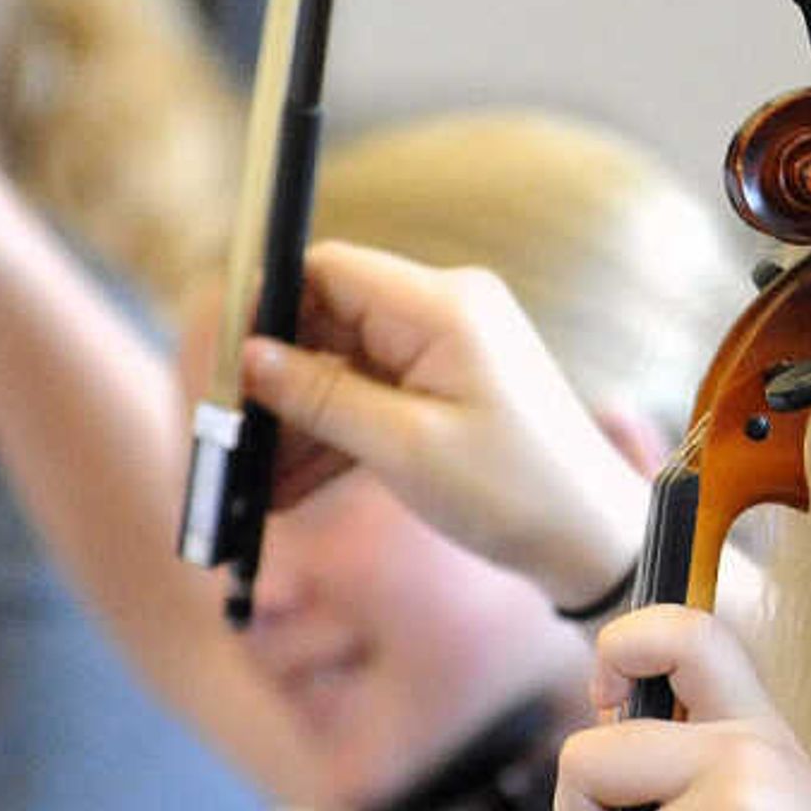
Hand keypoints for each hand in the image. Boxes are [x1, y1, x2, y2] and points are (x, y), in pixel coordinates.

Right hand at [238, 243, 652, 608]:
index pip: (328, 271)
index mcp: (442, 306)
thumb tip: (248, 355)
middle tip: (228, 440)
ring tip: (256, 489)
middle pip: (328, 320)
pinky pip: (370, 396)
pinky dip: (333, 438)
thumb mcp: (403, 448)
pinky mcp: (447, 386)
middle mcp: (445, 311)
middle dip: (275, 382)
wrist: (592, 540)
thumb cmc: (513, 493)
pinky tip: (289, 491)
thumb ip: (321, 396)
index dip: (265, 309)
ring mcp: (448, 349)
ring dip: (297, 423)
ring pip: (342, 366)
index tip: (219, 364)